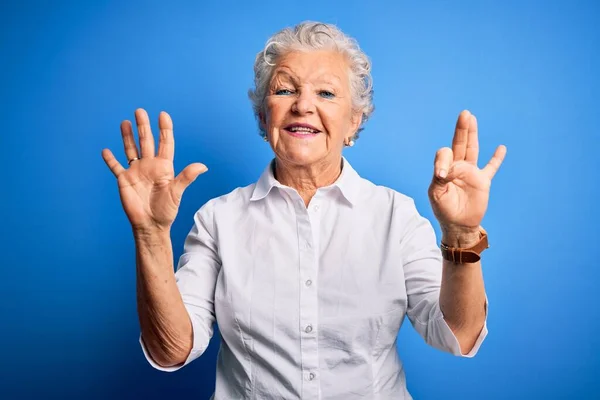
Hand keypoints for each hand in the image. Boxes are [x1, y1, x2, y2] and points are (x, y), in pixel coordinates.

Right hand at [101, 108, 207, 231]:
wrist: (150, 224)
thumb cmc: (166, 210)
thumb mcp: (177, 192)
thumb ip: (187, 177)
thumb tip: (203, 166)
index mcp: (164, 167)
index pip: (165, 143)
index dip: (164, 129)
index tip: (163, 115)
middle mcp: (150, 166)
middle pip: (146, 141)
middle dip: (143, 126)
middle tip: (140, 111)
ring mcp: (136, 172)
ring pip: (131, 149)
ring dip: (128, 137)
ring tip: (125, 122)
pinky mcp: (124, 180)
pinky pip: (116, 167)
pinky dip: (110, 159)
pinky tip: (106, 150)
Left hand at [428, 110, 505, 237]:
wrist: (458, 225)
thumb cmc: (444, 210)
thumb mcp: (436, 194)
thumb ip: (440, 178)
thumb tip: (446, 170)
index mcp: (444, 169)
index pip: (445, 154)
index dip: (444, 160)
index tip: (443, 175)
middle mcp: (457, 167)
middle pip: (459, 144)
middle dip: (461, 129)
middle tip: (464, 114)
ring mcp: (471, 173)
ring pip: (472, 149)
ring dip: (472, 134)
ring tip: (471, 118)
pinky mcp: (483, 181)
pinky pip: (491, 168)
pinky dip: (497, 159)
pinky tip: (501, 148)